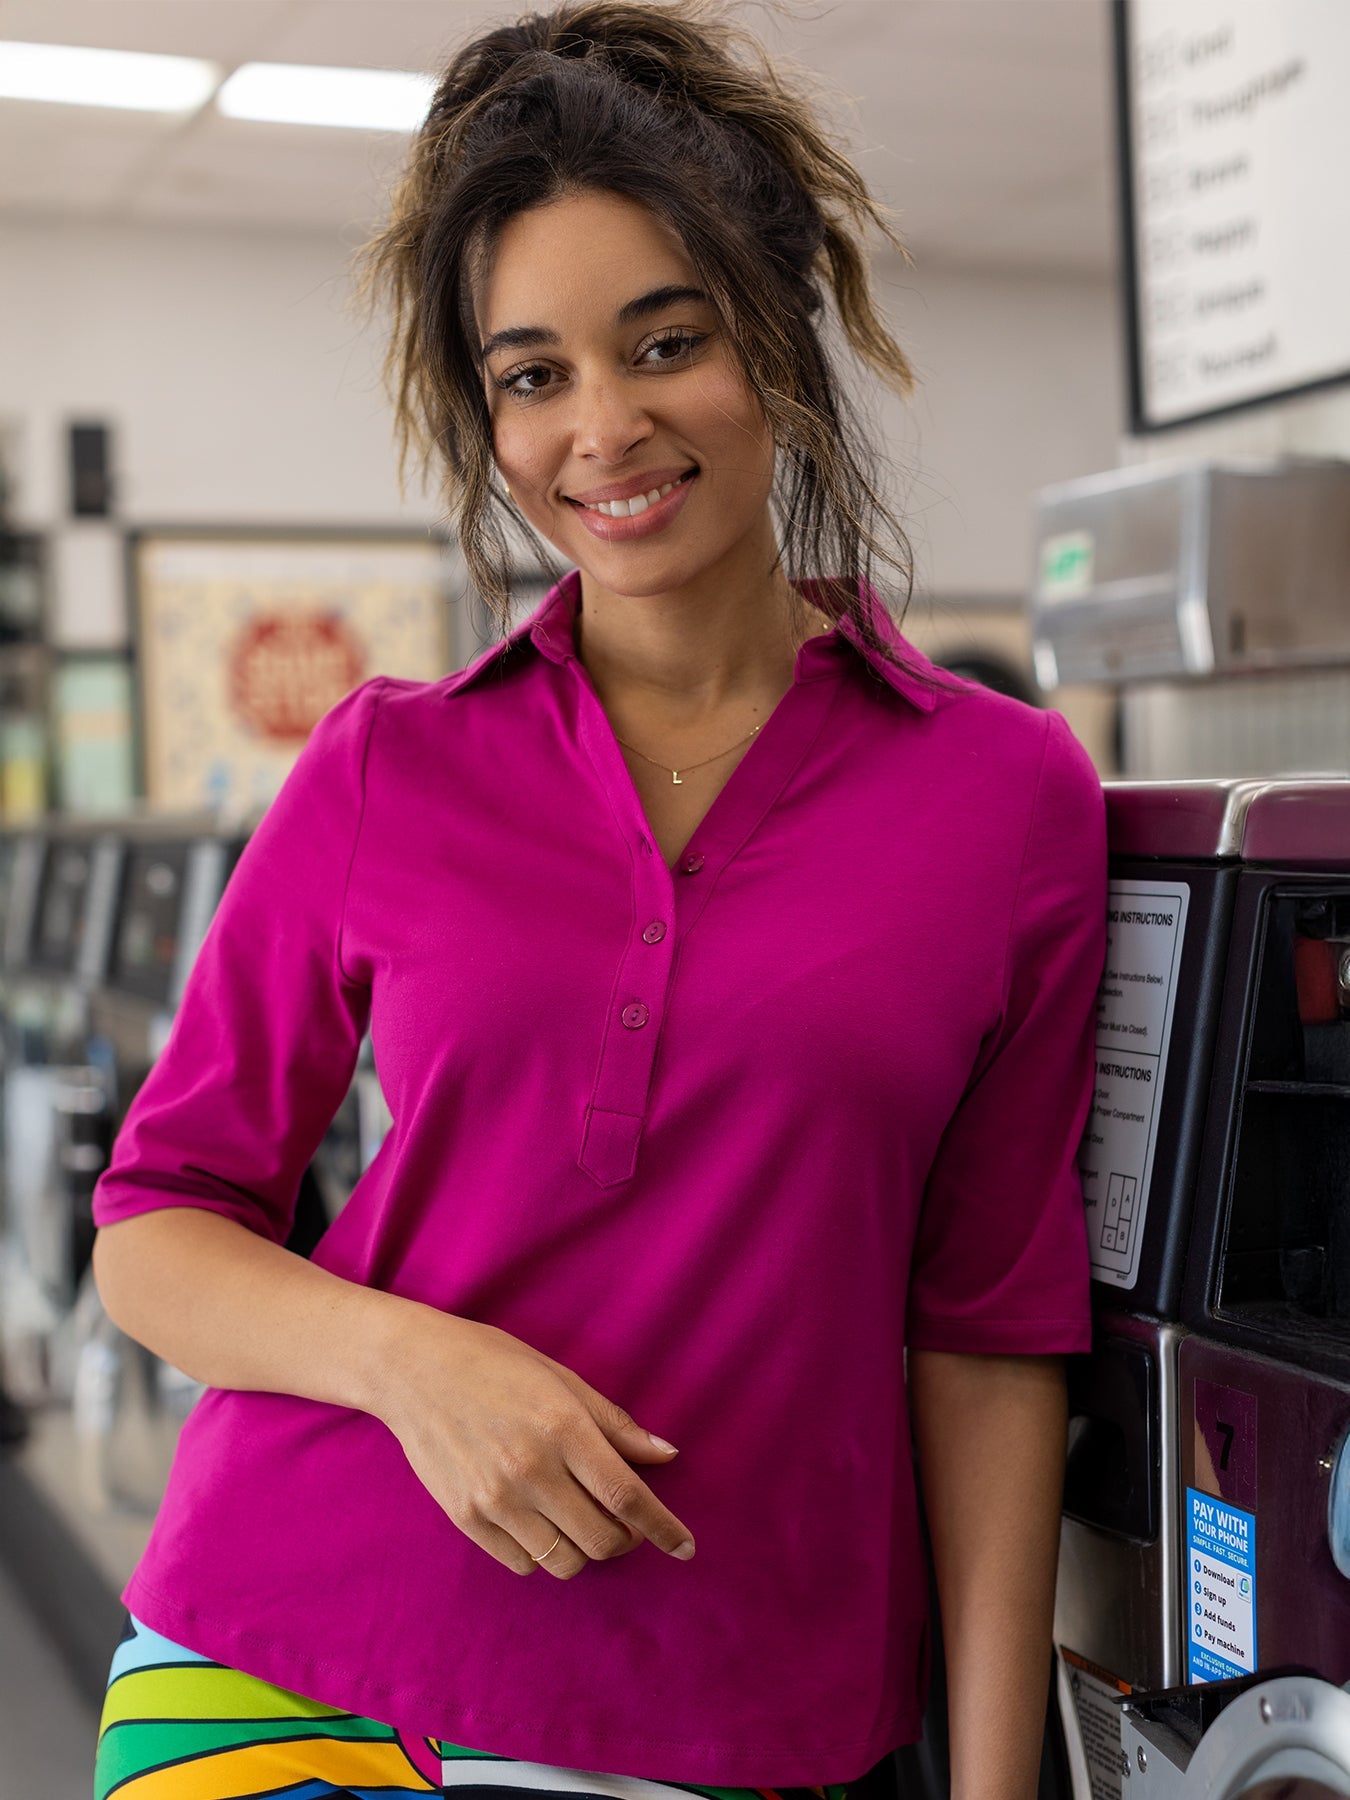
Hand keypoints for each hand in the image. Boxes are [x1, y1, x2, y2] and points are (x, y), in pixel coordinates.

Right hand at [377, 1309, 694, 1579]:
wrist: (413, 1369)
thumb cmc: (494, 1364)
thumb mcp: (562, 1379)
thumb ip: (615, 1424)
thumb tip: (667, 1455)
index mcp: (562, 1428)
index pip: (627, 1496)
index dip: (663, 1528)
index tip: (685, 1547)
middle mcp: (531, 1470)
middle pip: (601, 1539)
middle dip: (627, 1539)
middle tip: (625, 1522)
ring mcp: (495, 1499)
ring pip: (565, 1562)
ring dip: (585, 1549)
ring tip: (582, 1521)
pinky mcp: (466, 1519)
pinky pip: (524, 1565)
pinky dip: (543, 1555)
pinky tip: (542, 1524)